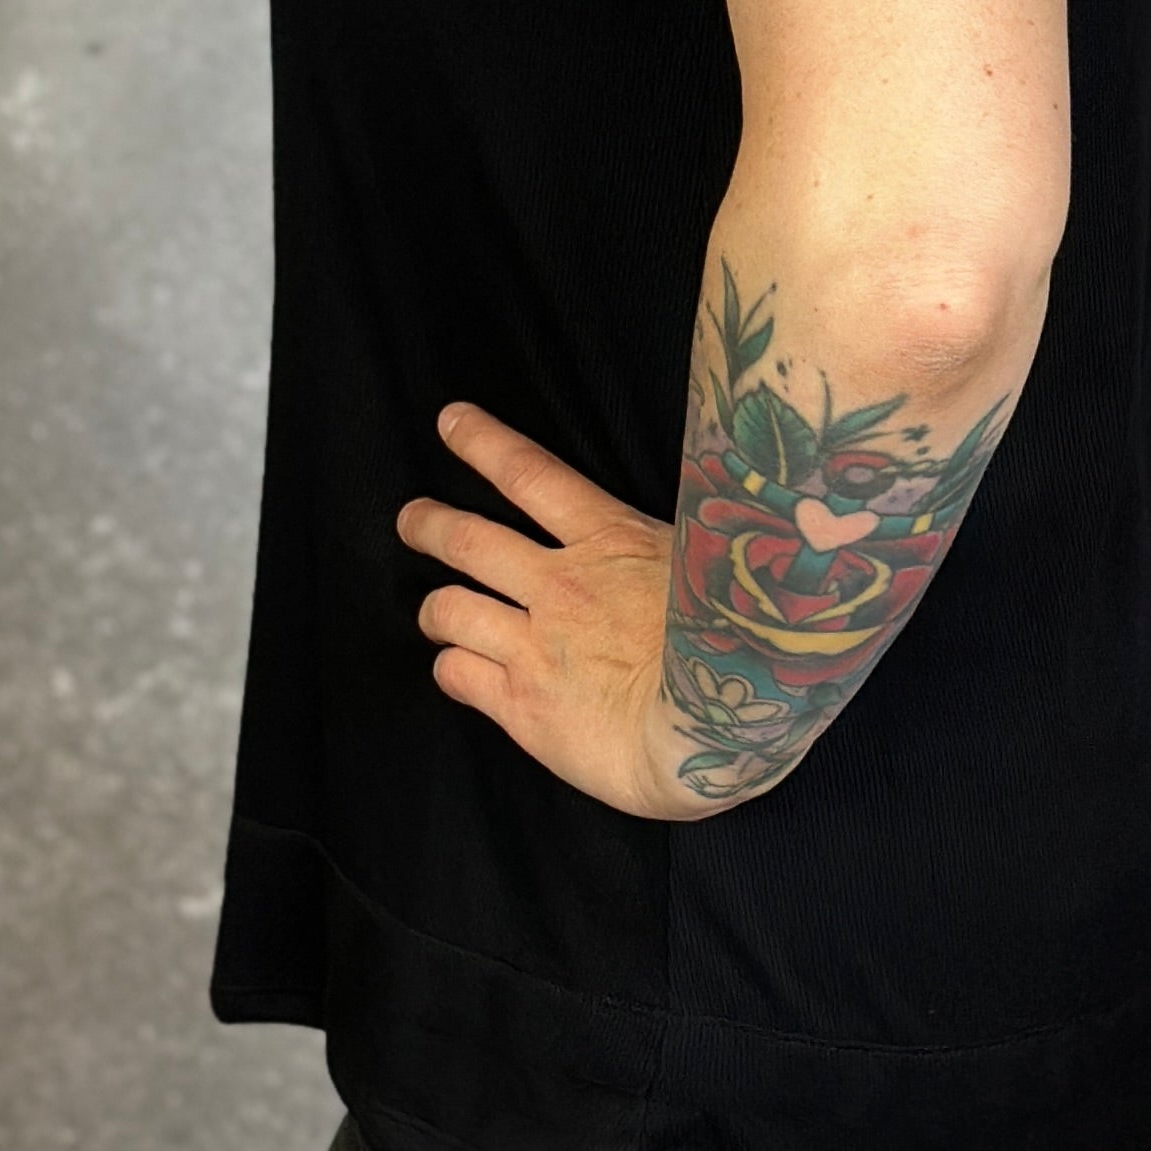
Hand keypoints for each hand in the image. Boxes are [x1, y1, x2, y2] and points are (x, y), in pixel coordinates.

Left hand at [397, 404, 714, 821]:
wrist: (717, 728)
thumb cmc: (738, 646)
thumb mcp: (711, 563)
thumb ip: (676, 540)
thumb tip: (696, 514)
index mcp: (610, 540)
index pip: (530, 474)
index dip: (483, 443)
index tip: (450, 422)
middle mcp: (560, 586)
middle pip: (471, 541)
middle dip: (432, 525)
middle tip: (412, 519)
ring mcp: (535, 645)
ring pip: (451, 608)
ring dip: (435, 606)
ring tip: (432, 609)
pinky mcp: (522, 707)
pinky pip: (458, 674)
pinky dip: (450, 667)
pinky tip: (455, 669)